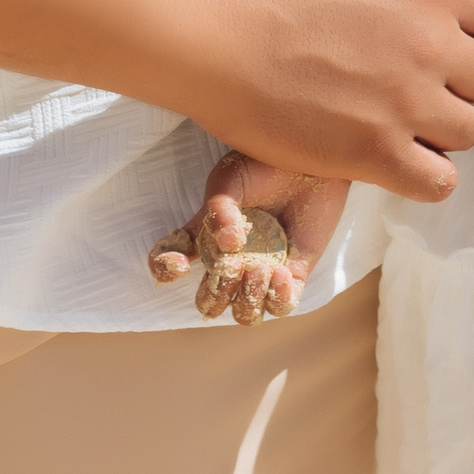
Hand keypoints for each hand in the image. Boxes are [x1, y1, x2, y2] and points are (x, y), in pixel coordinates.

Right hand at [149, 161, 351, 323]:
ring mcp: (261, 272)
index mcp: (205, 238)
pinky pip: (282, 306)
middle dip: (214, 296)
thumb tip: (227, 246)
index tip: (179, 264)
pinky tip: (282, 273)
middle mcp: (230, 262)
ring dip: (247, 301)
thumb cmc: (264, 165)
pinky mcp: (294, 275)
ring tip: (261, 269)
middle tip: (232, 267)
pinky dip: (278, 299)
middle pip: (209, 303)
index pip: (169, 262)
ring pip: (245, 314)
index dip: (164, 270)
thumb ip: (220, 209)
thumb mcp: (232, 178)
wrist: (308, 159)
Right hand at [188, 0, 473, 201]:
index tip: (432, 35)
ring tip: (393, 115)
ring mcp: (406, 102)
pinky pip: (438, 182)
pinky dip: (423, 174)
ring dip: (439, 127)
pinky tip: (390, 154)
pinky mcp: (374, 153)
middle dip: (458, 80)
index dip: (470, 29)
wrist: (210, 25)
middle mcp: (432, 45)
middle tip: (407, 78)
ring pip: (468, 131)